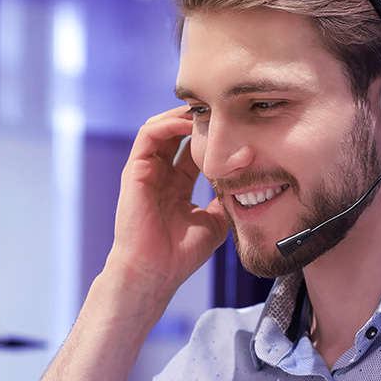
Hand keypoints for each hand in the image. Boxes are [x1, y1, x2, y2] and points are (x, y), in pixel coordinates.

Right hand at [104, 106, 231, 301]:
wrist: (155, 271)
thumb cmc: (180, 254)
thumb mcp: (215, 222)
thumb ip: (225, 199)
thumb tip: (246, 183)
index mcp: (176, 186)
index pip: (191, 149)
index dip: (210, 136)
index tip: (235, 128)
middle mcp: (159, 175)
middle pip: (175, 133)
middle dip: (197, 118)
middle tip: (222, 109)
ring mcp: (145, 171)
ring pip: (160, 127)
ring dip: (182, 115)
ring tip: (206, 110)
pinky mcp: (134, 170)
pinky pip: (148, 134)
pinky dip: (168, 123)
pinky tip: (189, 122)